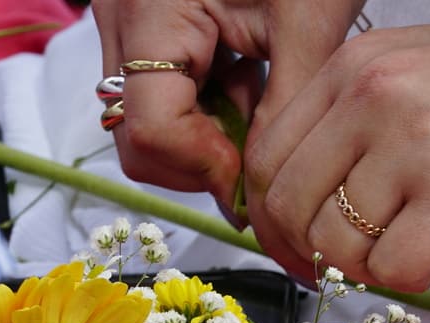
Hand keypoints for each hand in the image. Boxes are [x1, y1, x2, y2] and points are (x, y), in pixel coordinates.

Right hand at [91, 0, 362, 210]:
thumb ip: (281, 113)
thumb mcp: (307, 21)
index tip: (258, 177)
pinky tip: (253, 82)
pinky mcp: (149, 28)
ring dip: (209, 137)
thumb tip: (263, 196)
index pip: (150, 131)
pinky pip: (166, 93)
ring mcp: (129, 25)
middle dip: (202, 161)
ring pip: (151, 123)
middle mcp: (122, 22)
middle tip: (264, 151)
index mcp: (151, 12)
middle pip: (139, 139)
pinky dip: (210, 107)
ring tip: (264, 105)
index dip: (205, 168)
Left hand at [244, 0, 429, 291]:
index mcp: (352, 69)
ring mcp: (414, 143)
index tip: (301, 247)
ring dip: (366, 269)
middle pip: (291, 206)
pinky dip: (409, 280)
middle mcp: (371, 99)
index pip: (269, 160)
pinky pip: (396, 266)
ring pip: (339, 244)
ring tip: (407, 254)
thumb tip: (316, 210)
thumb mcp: (411, 73)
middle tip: (348, 269)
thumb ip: (356, 124)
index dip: (274, 220)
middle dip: (310, 255)